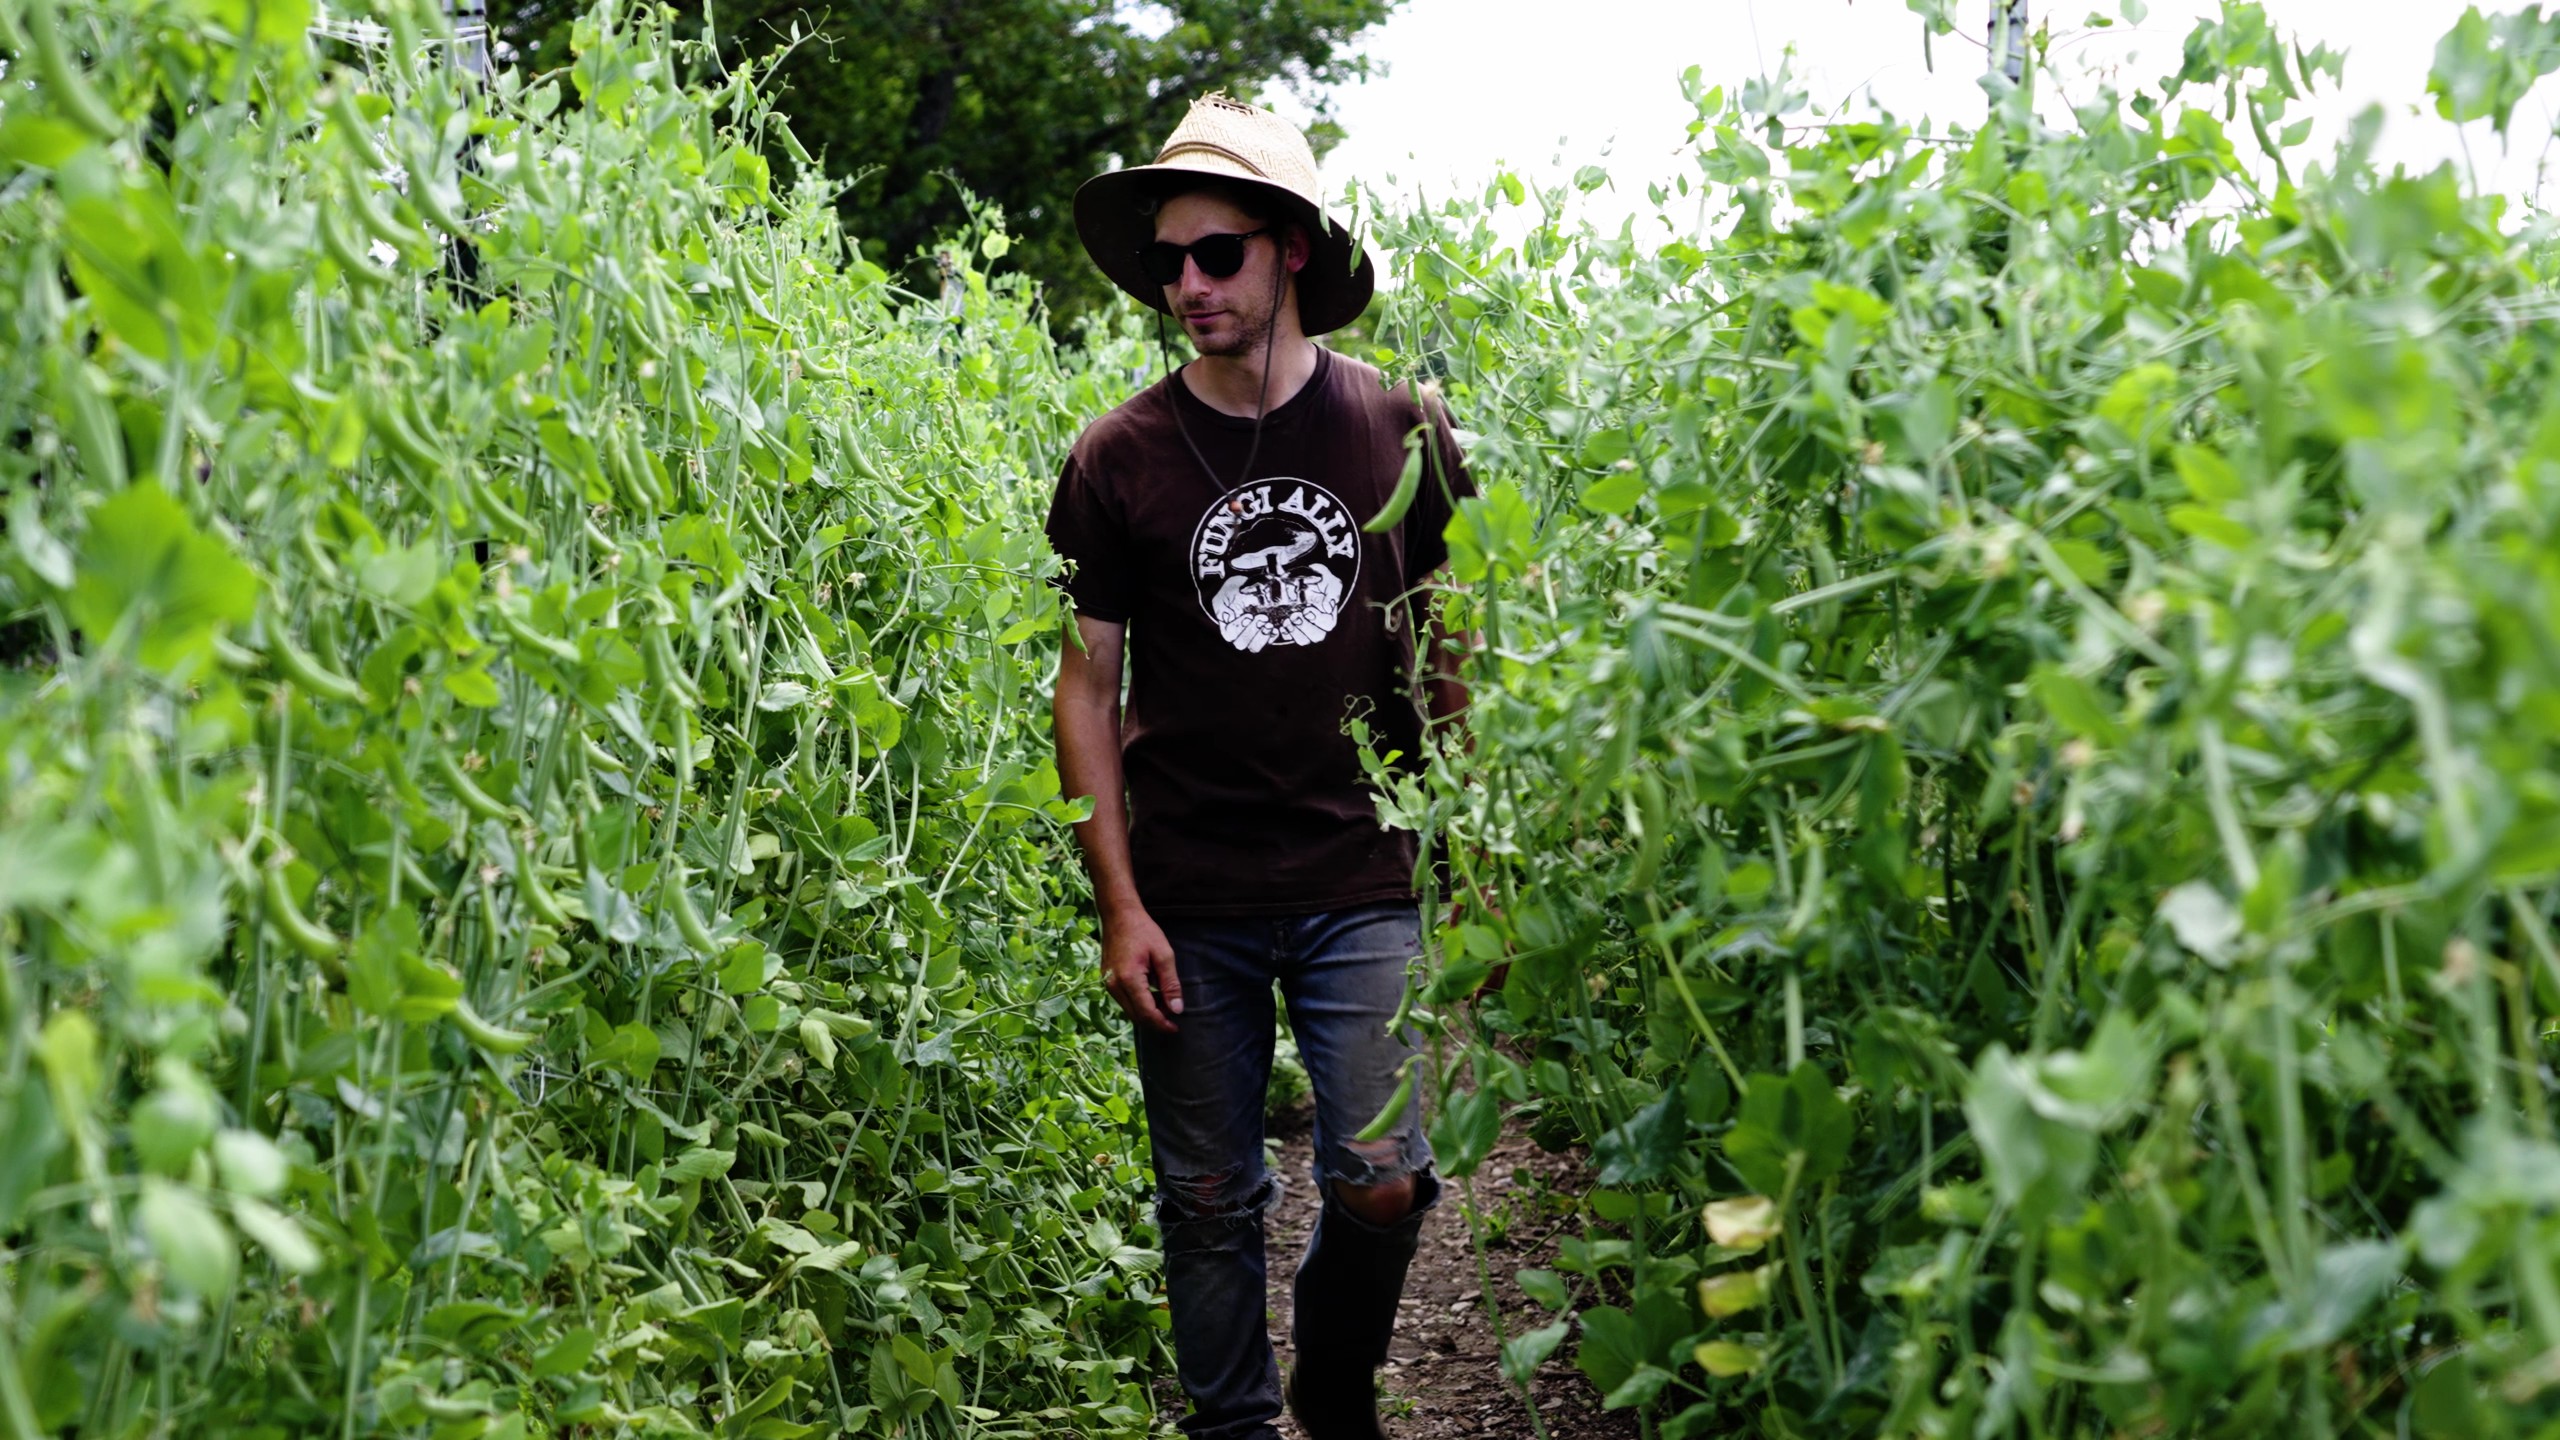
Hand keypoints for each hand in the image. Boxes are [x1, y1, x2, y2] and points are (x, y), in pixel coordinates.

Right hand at [1099, 903, 1182, 1032]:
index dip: (1162, 1024)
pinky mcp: (1107, 981)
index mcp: (1129, 979)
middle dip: (1155, 1021)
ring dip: (1147, 1013)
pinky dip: (1138, 1004)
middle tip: (1173, 1017)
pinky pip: (1124, 1001)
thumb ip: (1171, 984)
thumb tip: (1177, 1010)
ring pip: (1129, 1011)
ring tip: (1165, 1004)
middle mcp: (1114, 986)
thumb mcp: (1164, 955)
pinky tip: (1152, 995)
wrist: (1118, 915)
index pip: (1146, 1013)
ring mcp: (1108, 984)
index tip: (1176, 1028)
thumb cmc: (1143, 931)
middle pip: (1136, 1017)